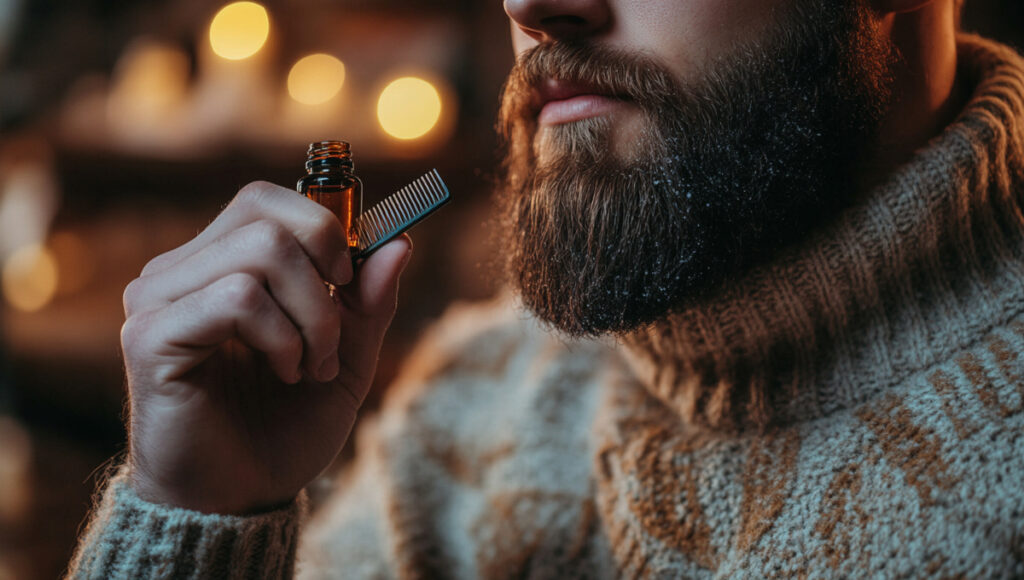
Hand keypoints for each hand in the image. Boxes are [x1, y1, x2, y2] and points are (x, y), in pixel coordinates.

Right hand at [120, 181, 411, 513]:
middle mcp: (179, 272)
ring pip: (260, 252)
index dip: (323, 228)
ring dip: (310, 316)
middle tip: (333, 334)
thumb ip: (369, 300)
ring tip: (308, 366)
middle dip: (325, 271)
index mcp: (219, 266)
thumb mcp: (347, 356)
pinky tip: (283, 373)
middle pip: (265, 214)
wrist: (242, 498)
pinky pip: (237, 298)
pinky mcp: (150, 336)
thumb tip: (400, 241)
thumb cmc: (283, 428)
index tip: (349, 282)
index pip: (265, 200)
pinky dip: (280, 337)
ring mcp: (158, 300)